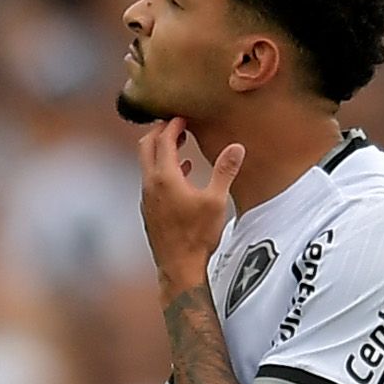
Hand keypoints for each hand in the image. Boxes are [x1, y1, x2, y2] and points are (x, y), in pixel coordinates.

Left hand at [138, 119, 242, 290]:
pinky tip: (181, 174)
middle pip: (147, 146)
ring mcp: (146, 198)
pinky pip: (151, 180)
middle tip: (176, 124)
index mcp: (164, 177)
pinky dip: (162, 169)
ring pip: (147, 164)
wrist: (179, 268)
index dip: (173, 125)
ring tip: (181, 145)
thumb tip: (236, 147)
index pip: (163, 140)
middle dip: (160, 132)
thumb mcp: (216, 201)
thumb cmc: (198, 236)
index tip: (184, 116)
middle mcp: (150, 184)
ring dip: (161, 151)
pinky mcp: (148, 210)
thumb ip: (224, 171)